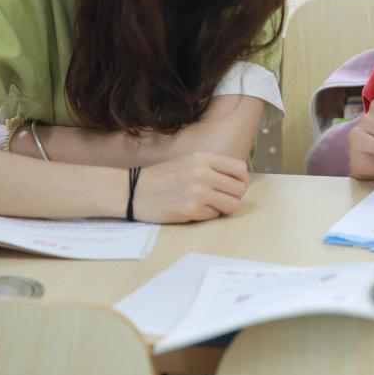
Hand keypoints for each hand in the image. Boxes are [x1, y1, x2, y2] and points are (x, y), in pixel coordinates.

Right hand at [133, 152, 248, 222]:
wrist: (132, 191)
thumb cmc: (162, 178)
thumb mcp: (187, 161)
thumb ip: (212, 167)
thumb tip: (238, 180)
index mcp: (203, 158)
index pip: (240, 169)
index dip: (241, 180)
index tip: (234, 187)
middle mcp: (202, 173)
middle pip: (239, 189)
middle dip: (234, 196)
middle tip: (221, 199)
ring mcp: (197, 192)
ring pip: (232, 204)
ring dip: (223, 207)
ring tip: (209, 205)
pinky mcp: (191, 210)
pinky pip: (214, 215)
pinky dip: (208, 215)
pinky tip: (194, 210)